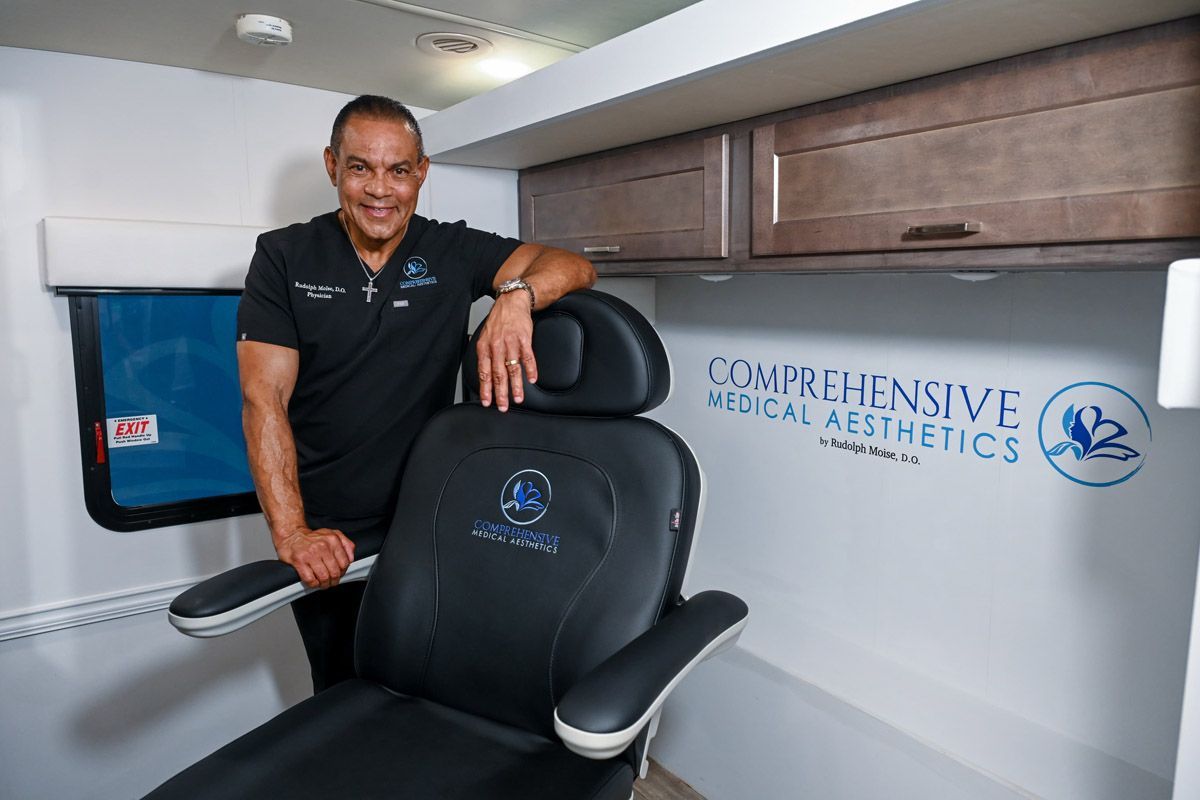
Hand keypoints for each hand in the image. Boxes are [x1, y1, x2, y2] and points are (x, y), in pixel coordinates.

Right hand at [274, 527, 355, 588]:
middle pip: (335, 572)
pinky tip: (313, 582)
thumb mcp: (332, 534)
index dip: (343, 572)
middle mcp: (322, 546)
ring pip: (324, 577)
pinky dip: (313, 584)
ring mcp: (310, 554)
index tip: (339, 574)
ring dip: (324, 584)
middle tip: (331, 582)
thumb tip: (351, 558)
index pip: (344, 563)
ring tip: (323, 584)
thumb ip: (346, 544)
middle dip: (334, 580)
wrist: (291, 535)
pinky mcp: (299, 561)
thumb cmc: (312, 538)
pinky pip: (310, 579)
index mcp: (332, 540)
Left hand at [476, 291, 537, 411]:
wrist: (512, 302)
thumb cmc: (499, 321)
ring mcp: (511, 342)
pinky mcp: (524, 339)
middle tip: (503, 406)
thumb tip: (484, 373)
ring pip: (513, 368)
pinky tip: (532, 379)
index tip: (487, 401)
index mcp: (485, 347)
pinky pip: (528, 357)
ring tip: (518, 398)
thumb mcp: (485, 336)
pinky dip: (531, 369)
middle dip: (500, 393)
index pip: (484, 372)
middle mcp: (497, 346)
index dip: (485, 388)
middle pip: (498, 374)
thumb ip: (485, 355)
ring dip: (516, 385)